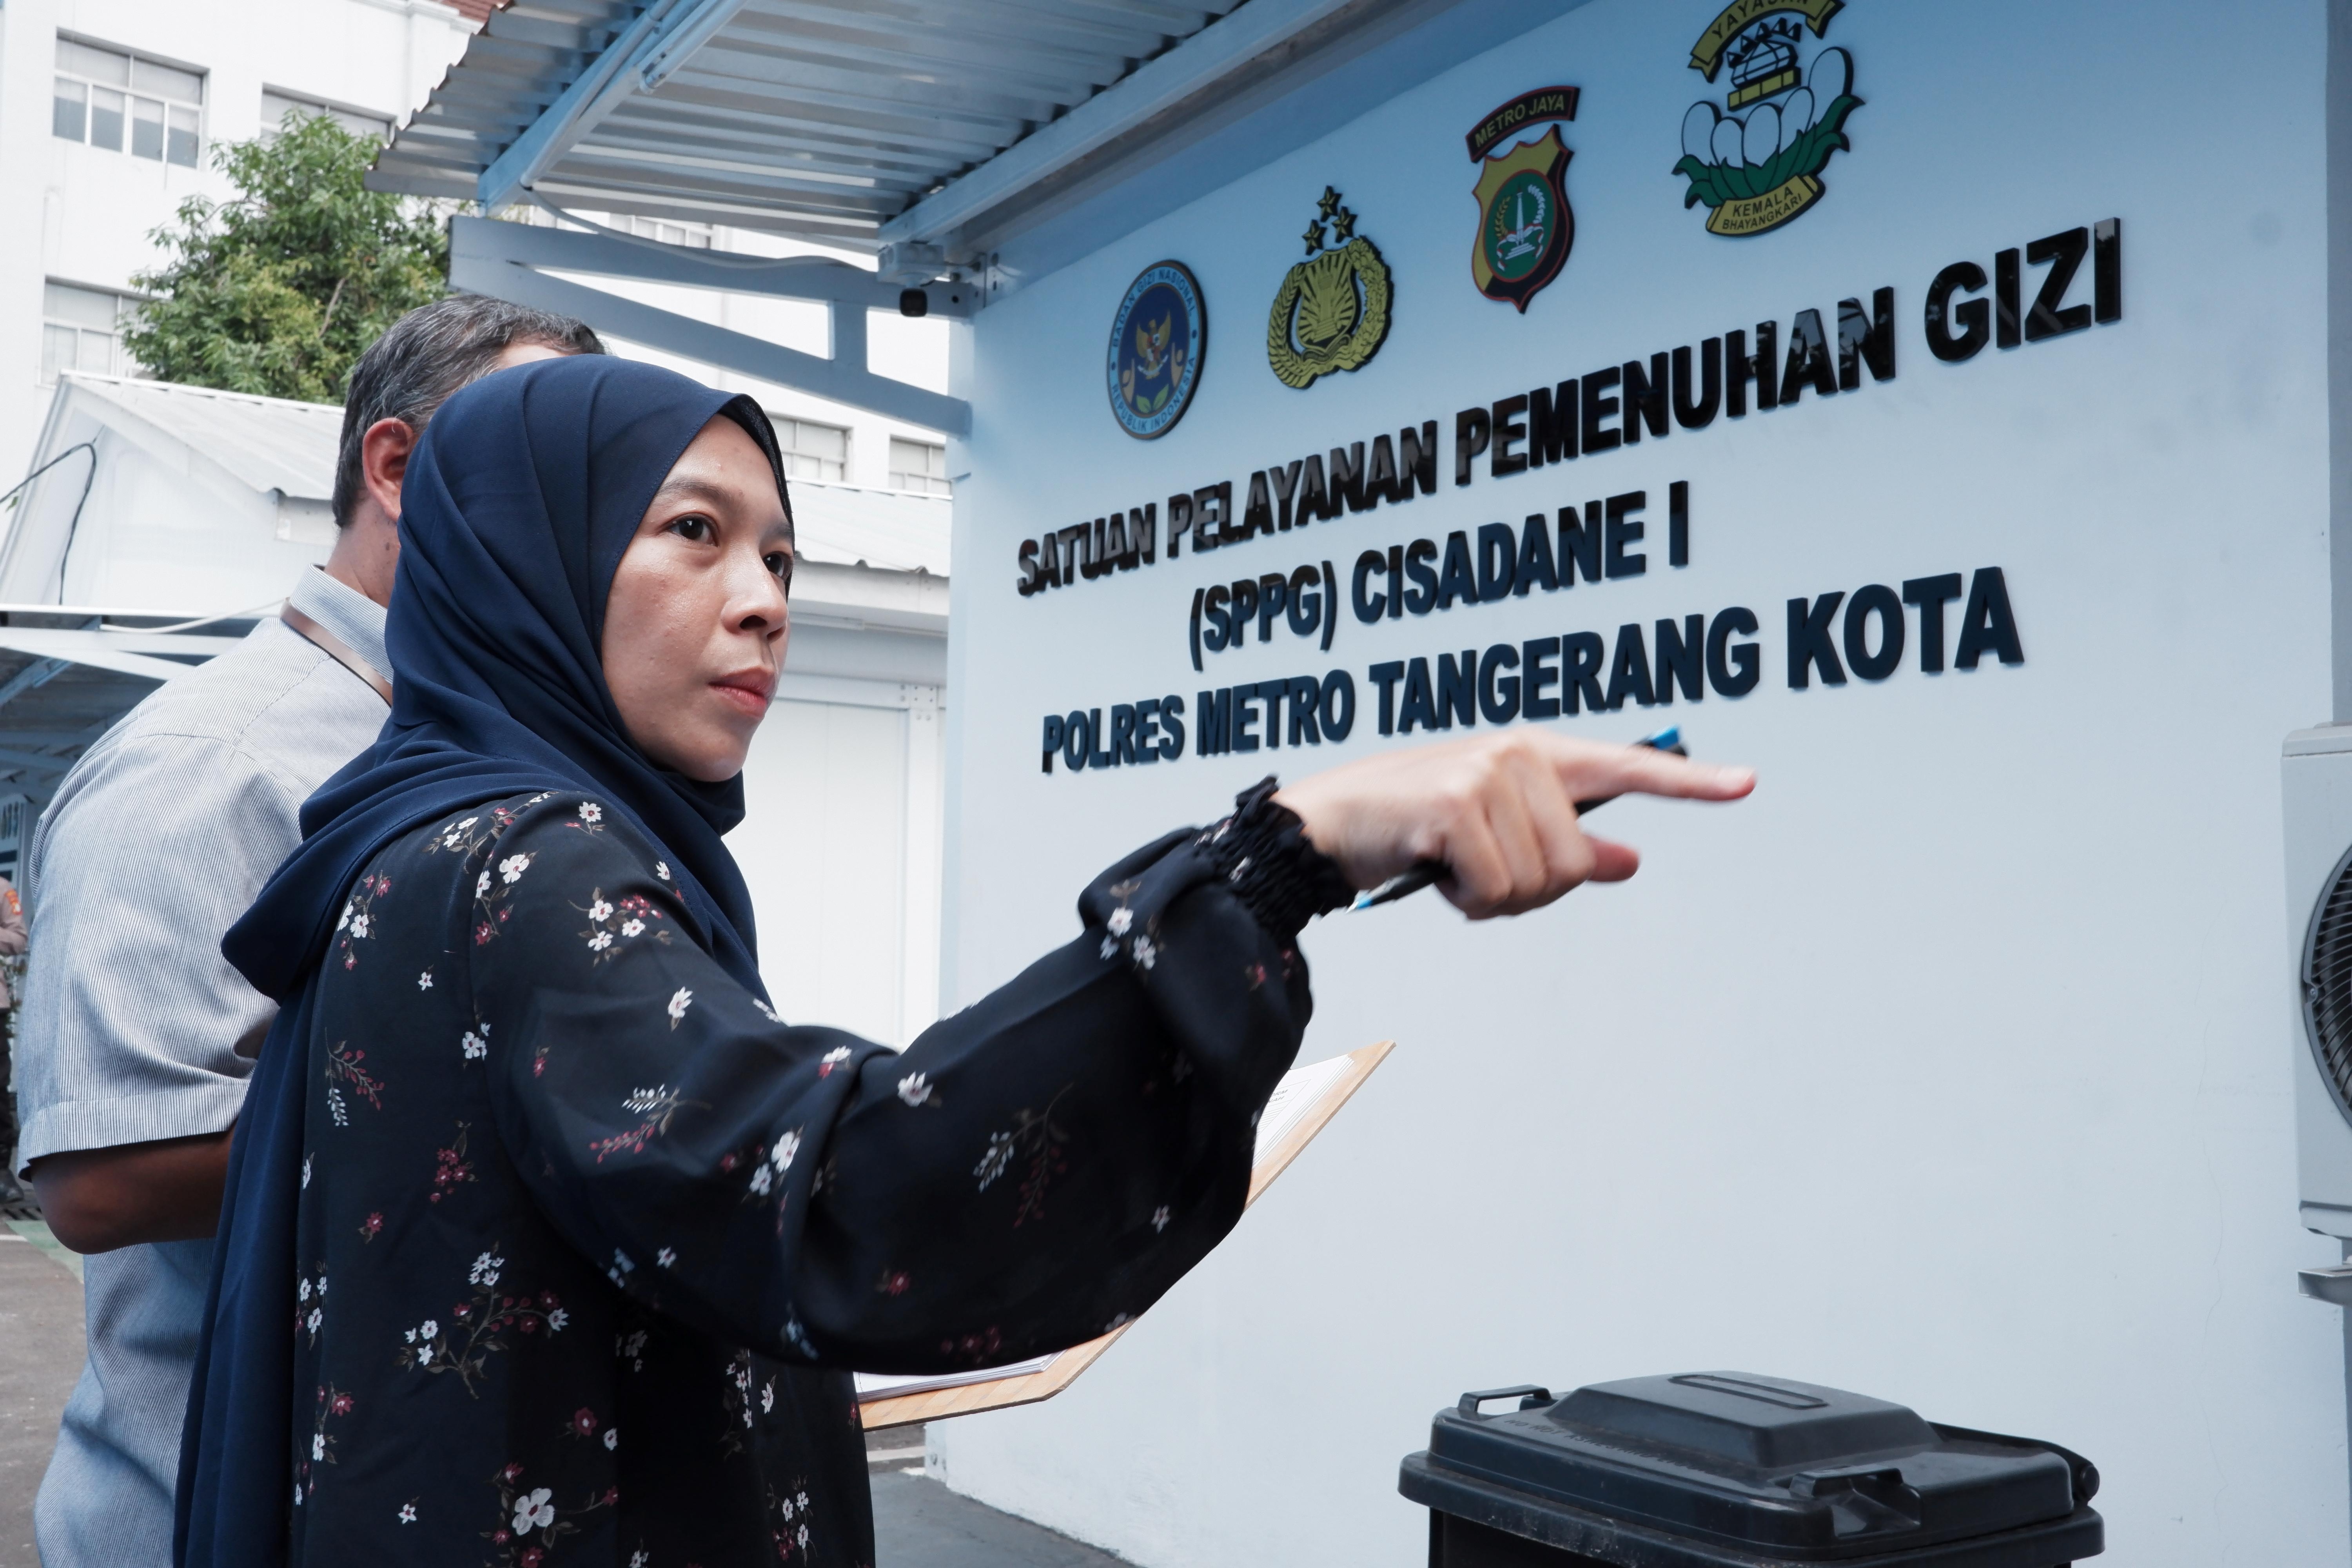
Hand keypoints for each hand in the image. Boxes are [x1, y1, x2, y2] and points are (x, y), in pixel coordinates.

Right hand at [1271, 730, 1753, 918]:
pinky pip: (1497, 887)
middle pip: (1575, 862)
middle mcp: (1520, 754)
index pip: (1628, 767)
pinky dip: (1465, 899)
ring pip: (1540, 881)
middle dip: (1527, 889)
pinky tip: (1433, 870)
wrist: (1332, 824)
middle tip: (1474, 872)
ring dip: (1492, 897)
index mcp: (1538, 757)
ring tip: (1450, 868)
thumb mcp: (1496, 836)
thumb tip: (1627, 859)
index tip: (1745, 783)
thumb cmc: (1416, 831)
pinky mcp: (1456, 803)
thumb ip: (1565, 843)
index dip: (1689, 781)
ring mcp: (1489, 773)